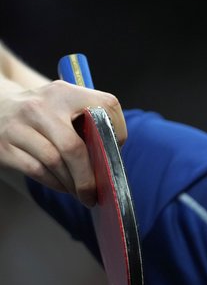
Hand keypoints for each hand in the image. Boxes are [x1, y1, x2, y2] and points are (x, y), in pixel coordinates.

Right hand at [0, 80, 125, 205]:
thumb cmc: (43, 113)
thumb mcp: (65, 105)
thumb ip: (89, 122)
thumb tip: (110, 158)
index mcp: (64, 92)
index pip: (104, 107)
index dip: (117, 132)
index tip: (115, 152)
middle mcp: (40, 106)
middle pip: (73, 147)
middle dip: (89, 176)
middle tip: (96, 192)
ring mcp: (18, 125)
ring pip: (55, 162)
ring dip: (73, 183)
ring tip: (82, 193)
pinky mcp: (4, 145)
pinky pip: (37, 170)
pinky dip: (55, 183)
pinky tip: (64, 187)